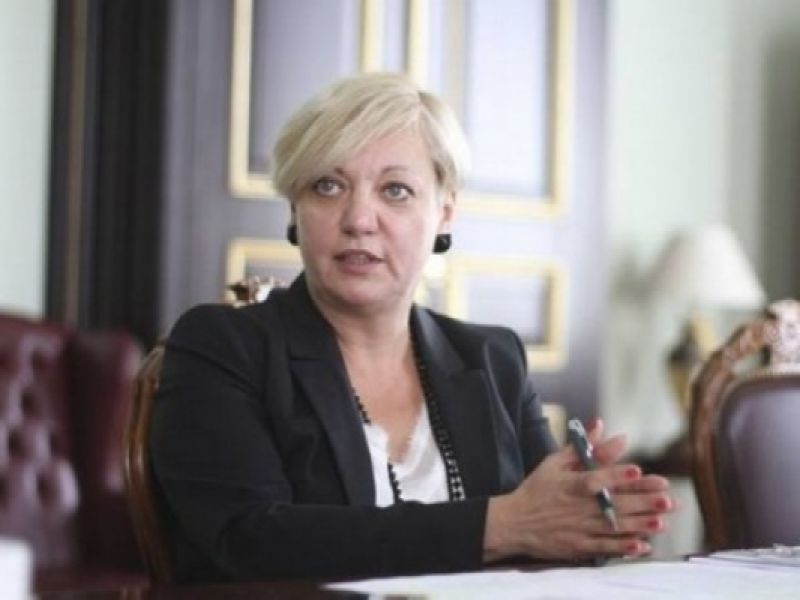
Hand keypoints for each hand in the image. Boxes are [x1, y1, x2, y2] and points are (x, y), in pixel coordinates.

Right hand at [483, 420, 674, 562]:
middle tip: (667, 498)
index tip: (636, 470)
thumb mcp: (554, 462)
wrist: (514, 523)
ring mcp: (579, 529)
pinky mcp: (579, 547)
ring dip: (639, 525)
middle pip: (613, 505)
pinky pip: (604, 549)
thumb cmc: (537, 489)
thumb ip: (582, 447)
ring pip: (613, 528)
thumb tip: (601, 424)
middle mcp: (577, 507)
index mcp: (571, 485)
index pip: (595, 479)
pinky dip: (623, 548)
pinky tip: (642, 546)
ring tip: (661, 521)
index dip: (615, 475)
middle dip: (641, 502)